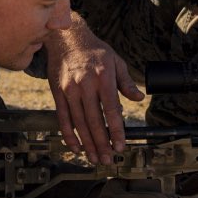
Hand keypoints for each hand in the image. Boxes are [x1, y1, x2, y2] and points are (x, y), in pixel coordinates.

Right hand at [45, 17, 143, 164]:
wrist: (66, 38)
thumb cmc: (94, 50)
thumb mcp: (115, 61)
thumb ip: (126, 82)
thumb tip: (139, 97)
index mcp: (103, 78)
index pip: (111, 109)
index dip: (116, 130)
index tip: (120, 146)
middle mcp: (85, 85)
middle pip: (94, 120)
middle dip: (101, 143)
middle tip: (107, 159)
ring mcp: (69, 89)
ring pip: (79, 122)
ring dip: (87, 143)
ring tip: (94, 158)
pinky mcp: (57, 93)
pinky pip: (63, 118)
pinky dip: (69, 134)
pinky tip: (76, 146)